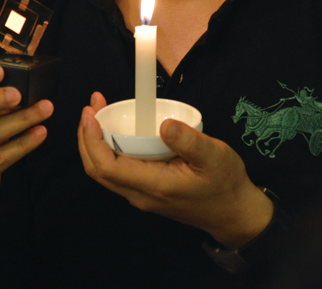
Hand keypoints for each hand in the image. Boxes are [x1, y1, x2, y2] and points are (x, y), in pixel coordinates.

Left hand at [78, 93, 272, 247]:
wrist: (235, 213)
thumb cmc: (226, 184)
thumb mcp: (214, 156)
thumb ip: (188, 141)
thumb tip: (165, 124)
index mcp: (154, 185)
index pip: (107, 167)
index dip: (92, 140)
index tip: (90, 114)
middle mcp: (141, 194)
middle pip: (97, 170)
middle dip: (86, 137)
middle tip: (91, 107)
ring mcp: (142, 194)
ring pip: (105, 172)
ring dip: (94, 142)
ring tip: (97, 113)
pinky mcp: (146, 190)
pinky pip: (117, 171)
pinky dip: (107, 149)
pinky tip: (114, 130)